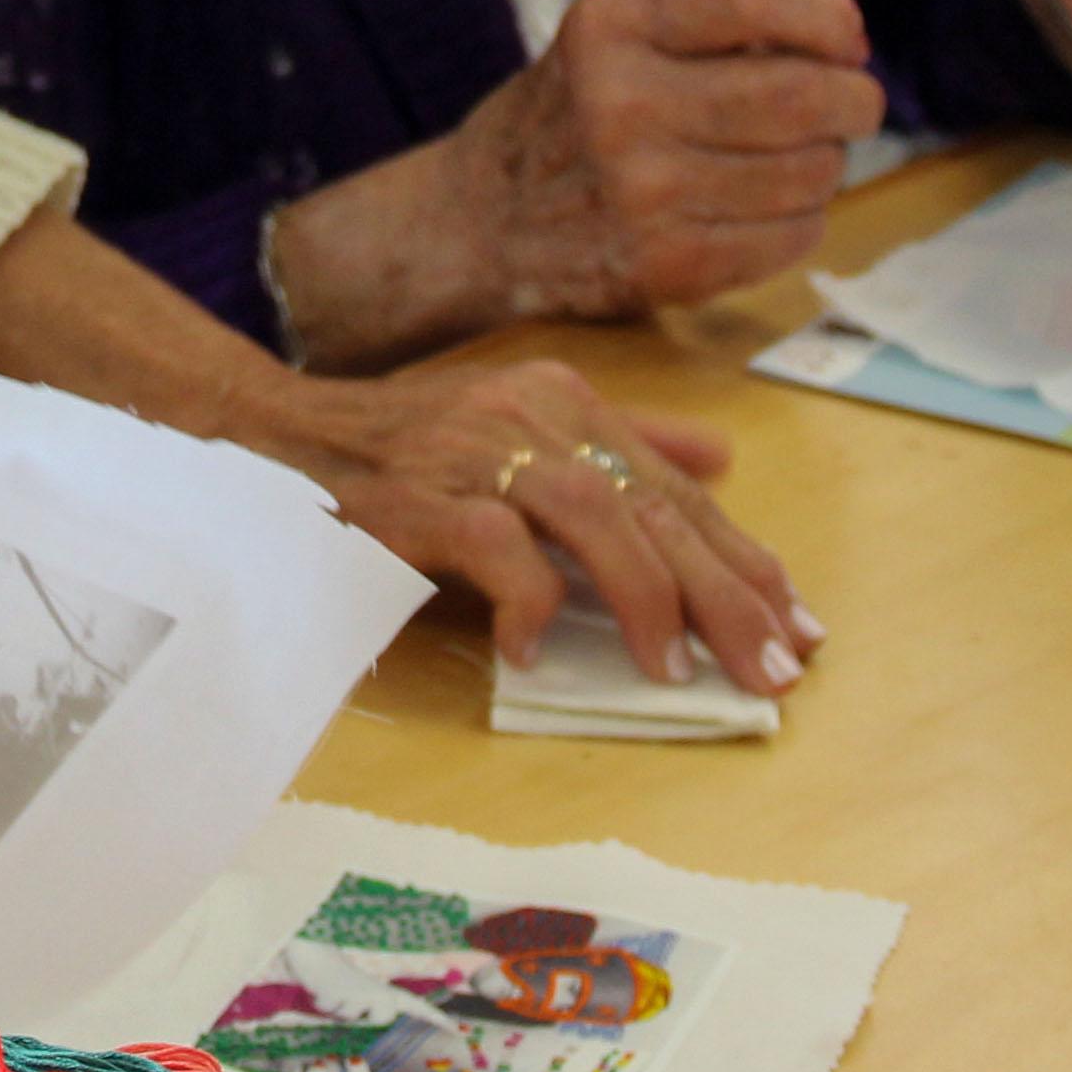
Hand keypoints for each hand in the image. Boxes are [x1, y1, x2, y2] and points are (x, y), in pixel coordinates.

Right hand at [276, 0, 880, 372]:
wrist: (476, 228)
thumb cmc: (561, 122)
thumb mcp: (604, 43)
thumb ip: (703, 28)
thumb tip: (840, 38)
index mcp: (609, 30)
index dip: (824, 12)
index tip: (848, 36)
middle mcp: (623, 106)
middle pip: (799, 93)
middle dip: (854, 98)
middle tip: (854, 104)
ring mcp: (645, 193)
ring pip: (809, 171)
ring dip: (828, 164)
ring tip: (799, 159)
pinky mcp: (666, 265)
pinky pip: (790, 237)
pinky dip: (803, 221)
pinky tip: (769, 209)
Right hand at [276, 352, 820, 694]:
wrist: (272, 435)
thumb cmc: (399, 446)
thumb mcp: (517, 425)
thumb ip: (619, 443)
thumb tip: (723, 463)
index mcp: (564, 401)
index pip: (676, 489)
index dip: (744, 559)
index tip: (798, 624)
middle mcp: (533, 415)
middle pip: (655, 508)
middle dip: (726, 594)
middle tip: (776, 668)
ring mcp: (478, 452)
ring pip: (597, 519)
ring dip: (650, 600)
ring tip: (681, 670)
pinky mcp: (422, 495)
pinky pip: (498, 550)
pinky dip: (529, 602)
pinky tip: (534, 651)